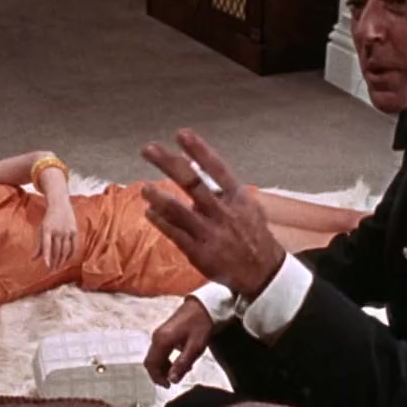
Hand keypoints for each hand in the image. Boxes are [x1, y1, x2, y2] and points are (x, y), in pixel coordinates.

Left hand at [35, 201, 77, 269]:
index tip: (47, 266)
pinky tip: (67, 260)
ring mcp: (67, 231)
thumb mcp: (41, 229)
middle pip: (57, 250)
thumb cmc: (48, 219)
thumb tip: (34, 259)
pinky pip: (74, 246)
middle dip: (54, 262)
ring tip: (58, 268)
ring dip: (62, 261)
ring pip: (65, 250)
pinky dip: (71, 255)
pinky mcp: (74, 231)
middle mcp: (58, 231)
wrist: (60, 203)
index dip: (47, 256)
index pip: (46, 245)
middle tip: (52, 271)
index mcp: (47, 229)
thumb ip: (39, 245)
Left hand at [141, 129, 285, 296]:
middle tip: (148, 149)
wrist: (262, 271)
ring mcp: (210, 233)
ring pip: (178, 211)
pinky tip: (149, 212)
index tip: (181, 134)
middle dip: (169, 163)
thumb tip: (200, 169)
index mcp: (237, 197)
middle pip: (193, 183)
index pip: (217, 168)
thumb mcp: (247, 206)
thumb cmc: (251, 234)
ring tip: (145, 187)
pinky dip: (160, 221)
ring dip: (158, 196)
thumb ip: (224, 189)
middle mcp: (223, 212)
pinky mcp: (199, 252)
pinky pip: (174, 233)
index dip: (199, 150)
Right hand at [144, 298, 213, 386]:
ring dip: (164, 367)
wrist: (204, 304)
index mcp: (162, 340)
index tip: (169, 386)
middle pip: (151, 361)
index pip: (151, 364)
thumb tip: (172, 380)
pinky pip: (160, 350)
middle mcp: (157, 337)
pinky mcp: (165, 332)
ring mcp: (160, 333)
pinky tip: (180, 361)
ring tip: (180, 372)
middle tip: (173, 382)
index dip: (157, 378)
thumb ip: (182, 364)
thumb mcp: (195, 347)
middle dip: (160, 374)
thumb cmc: (201, 324)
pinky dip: (166, 359)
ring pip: (155, 356)